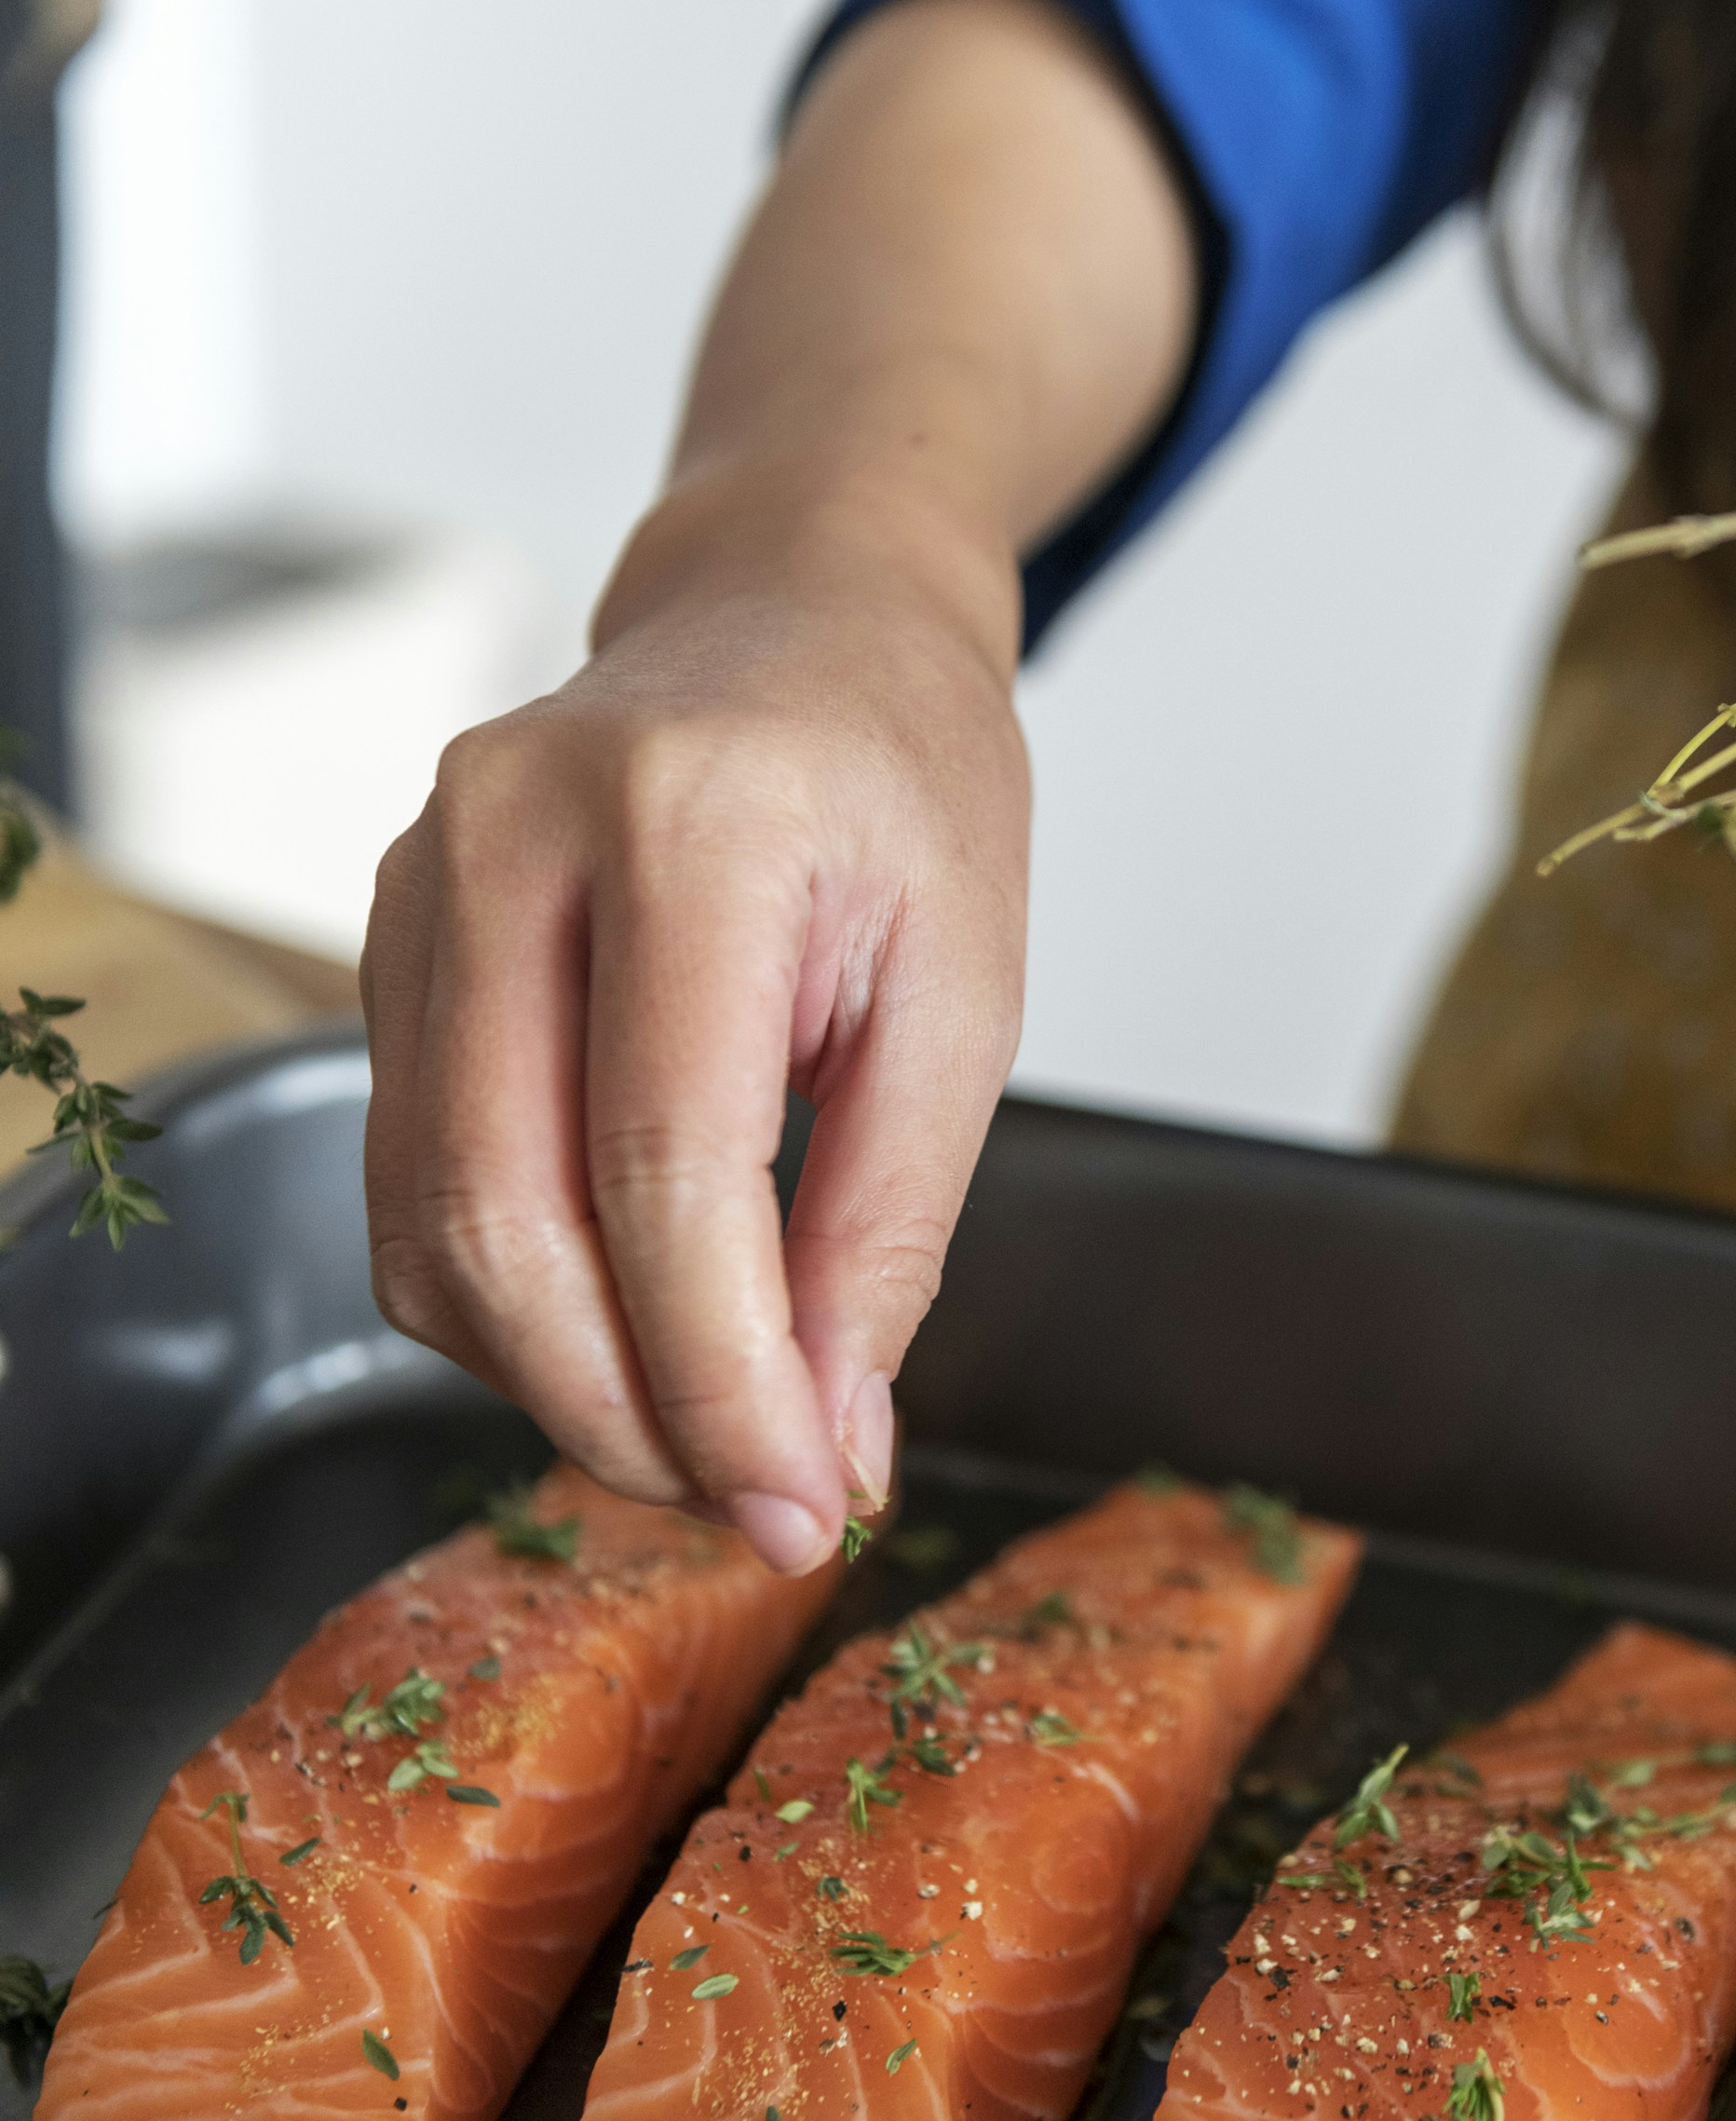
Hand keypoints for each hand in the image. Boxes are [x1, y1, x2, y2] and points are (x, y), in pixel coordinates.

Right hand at [362, 489, 1029, 1569]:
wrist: (797, 614)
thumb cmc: (897, 778)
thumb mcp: (966, 992)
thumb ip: (885, 1227)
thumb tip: (822, 1446)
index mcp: (689, 822)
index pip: (663, 1170)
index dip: (723, 1379)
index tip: (802, 1506)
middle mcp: (508, 837)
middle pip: (502, 1217)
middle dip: (625, 1412)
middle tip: (750, 1504)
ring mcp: (416, 883)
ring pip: (429, 1226)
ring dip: (559, 1381)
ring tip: (706, 1433)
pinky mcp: (384, 943)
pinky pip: (409, 1187)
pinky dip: (511, 1305)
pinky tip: (628, 1330)